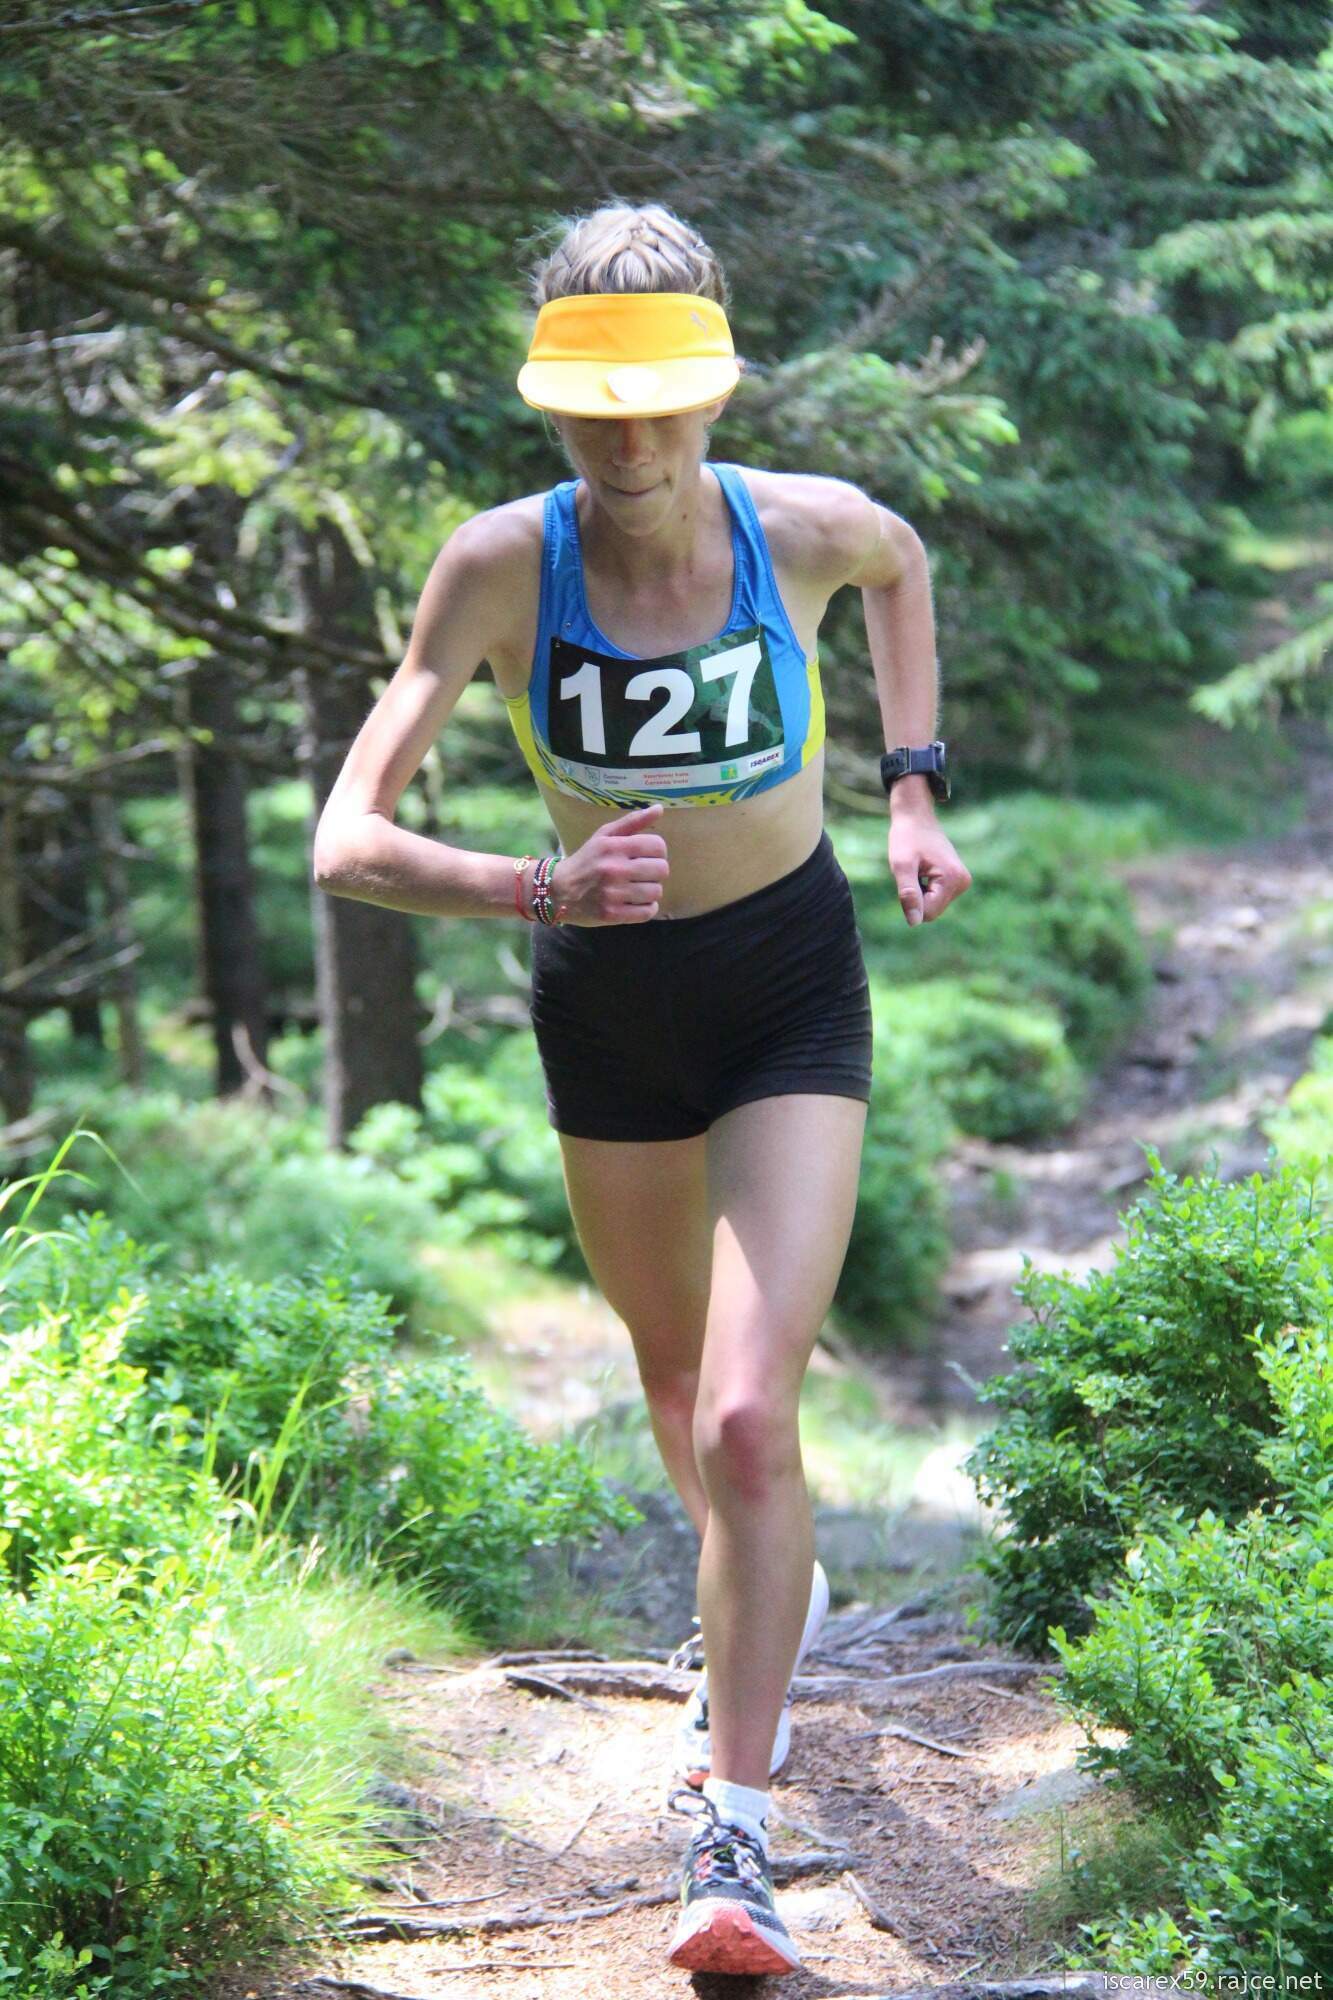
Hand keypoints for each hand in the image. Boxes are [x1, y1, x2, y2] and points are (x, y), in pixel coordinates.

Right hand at [552, 803, 670, 924]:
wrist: (557, 891)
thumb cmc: (586, 860)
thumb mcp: (604, 836)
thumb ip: (633, 821)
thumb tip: (660, 808)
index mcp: (613, 846)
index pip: (658, 846)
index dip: (658, 851)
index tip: (647, 856)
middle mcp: (614, 869)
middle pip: (661, 870)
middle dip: (655, 872)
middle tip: (642, 874)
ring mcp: (613, 894)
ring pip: (656, 892)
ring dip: (650, 891)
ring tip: (637, 889)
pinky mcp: (612, 914)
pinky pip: (647, 912)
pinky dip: (646, 908)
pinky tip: (636, 903)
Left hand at [888, 811, 971, 926]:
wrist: (916, 817)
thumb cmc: (906, 838)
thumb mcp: (901, 866)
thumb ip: (908, 894)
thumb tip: (914, 922)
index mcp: (953, 879)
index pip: (928, 913)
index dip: (910, 901)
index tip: (908, 876)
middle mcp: (963, 882)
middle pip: (932, 910)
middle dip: (916, 896)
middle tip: (912, 871)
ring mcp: (962, 882)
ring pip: (933, 905)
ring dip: (919, 892)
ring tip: (917, 869)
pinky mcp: (957, 880)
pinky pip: (935, 897)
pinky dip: (924, 888)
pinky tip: (923, 869)